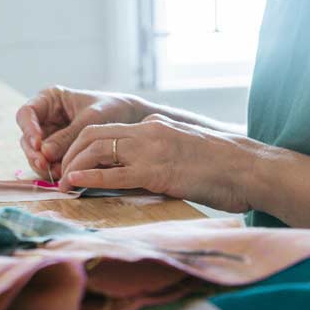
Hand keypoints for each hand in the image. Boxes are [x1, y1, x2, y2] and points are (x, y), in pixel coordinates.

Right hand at [16, 86, 150, 178]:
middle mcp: (46, 119)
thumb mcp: (91, 119)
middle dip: (34, 153)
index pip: (27, 113)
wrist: (132, 121)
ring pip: (35, 154)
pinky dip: (53, 171)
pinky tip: (63, 176)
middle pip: (27, 138)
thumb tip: (44, 153)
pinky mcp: (58, 154)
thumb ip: (68, 135)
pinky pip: (48, 164)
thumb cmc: (113, 109)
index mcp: (50, 100)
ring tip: (58, 173)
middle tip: (44, 165)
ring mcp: (50, 138)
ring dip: (43, 165)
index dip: (28, 129)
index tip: (38, 144)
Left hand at [58, 114, 262, 212]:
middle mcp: (148, 131)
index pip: (104, 128)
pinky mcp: (157, 172)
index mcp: (153, 125)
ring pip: (97, 150)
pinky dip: (88, 178)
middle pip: (92, 135)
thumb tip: (136, 172)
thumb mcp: (183, 151)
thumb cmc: (222, 167)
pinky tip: (75, 185)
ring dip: (73, 166)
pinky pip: (113, 174)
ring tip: (62, 182)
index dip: (80, 144)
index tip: (69, 161)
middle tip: (58, 172)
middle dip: (69, 153)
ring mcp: (151, 150)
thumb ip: (158, 154)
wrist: (250, 169)